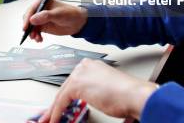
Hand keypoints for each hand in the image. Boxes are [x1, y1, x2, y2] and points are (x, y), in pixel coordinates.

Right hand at [22, 0, 87, 41]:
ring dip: (32, 33)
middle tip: (31, 34)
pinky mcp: (42, 25)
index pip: (31, 9)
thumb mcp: (58, 14)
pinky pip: (35, 31)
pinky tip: (40, 39)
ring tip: (37, 38)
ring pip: (31, 26)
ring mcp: (40, 18)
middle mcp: (40, 9)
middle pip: (28, 18)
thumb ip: (46, 16)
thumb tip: (32, 19)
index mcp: (42, 1)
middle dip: (28, 27)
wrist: (77, 22)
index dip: (27, 18)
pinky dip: (36, 36)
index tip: (26, 27)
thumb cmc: (70, 14)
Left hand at [38, 59, 158, 121]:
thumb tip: (89, 98)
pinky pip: (61, 101)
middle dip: (56, 104)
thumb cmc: (128, 94)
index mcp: (92, 65)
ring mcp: (80, 74)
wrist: (135, 95)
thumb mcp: (107, 89)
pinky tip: (54, 120)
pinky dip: (56, 112)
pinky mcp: (76, 85)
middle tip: (49, 115)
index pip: (74, 82)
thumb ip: (94, 91)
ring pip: (61, 95)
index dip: (65, 97)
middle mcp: (84, 66)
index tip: (59, 106)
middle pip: (65, 87)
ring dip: (53, 110)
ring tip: (48, 120)